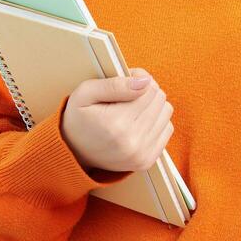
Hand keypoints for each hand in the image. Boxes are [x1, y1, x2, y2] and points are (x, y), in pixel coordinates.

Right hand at [60, 67, 174, 174]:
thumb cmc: (79, 117)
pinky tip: (138, 122)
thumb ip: (115, 84)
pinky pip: (167, 129)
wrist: (73, 151)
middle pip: (159, 99)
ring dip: (152, 106)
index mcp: (116, 123)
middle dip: (146, 91)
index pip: (149, 89)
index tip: (125, 80)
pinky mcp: (147, 161)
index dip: (138, 78)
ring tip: (132, 108)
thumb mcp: (86, 92)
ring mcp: (141, 154)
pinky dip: (156, 122)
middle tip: (127, 94)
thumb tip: (146, 82)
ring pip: (166, 112)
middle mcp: (132, 142)